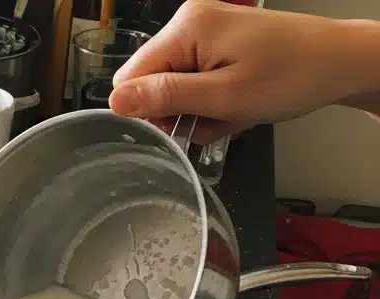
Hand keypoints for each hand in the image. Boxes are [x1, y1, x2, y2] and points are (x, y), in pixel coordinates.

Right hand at [110, 0, 379, 140]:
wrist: (338, 63)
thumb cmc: (290, 76)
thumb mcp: (223, 96)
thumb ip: (165, 97)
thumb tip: (115, 101)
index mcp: (186, 27)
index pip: (130, 78)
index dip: (149, 109)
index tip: (185, 119)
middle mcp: (190, 22)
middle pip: (151, 84)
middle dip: (178, 112)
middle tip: (215, 117)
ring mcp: (205, 32)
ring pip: (174, 90)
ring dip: (199, 112)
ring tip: (232, 111)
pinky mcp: (219, 43)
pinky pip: (195, 83)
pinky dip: (212, 102)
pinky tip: (236, 104)